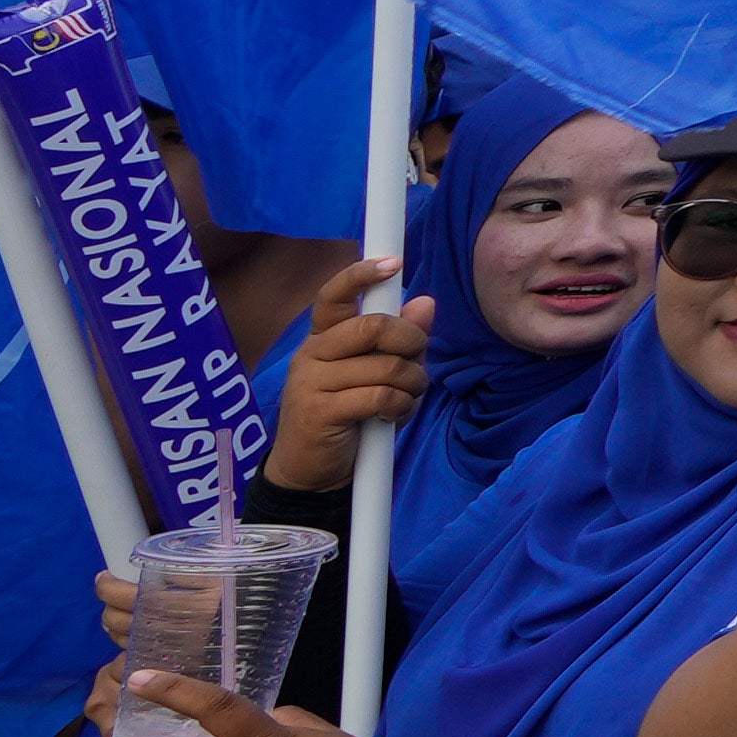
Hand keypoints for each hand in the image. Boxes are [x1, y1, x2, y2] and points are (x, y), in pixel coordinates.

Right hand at [253, 273, 419, 495]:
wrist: (312, 472)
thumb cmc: (350, 416)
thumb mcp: (376, 375)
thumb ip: (399, 341)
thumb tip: (425, 302)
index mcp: (323, 338)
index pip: (333, 294)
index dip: (361, 274)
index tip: (393, 264)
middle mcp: (311, 354)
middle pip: (372, 326)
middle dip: (410, 340)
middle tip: (418, 359)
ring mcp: (311, 382)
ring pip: (385, 366)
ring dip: (412, 382)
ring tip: (407, 396)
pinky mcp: (319, 411)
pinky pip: (378, 396)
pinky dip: (400, 405)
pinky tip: (394, 414)